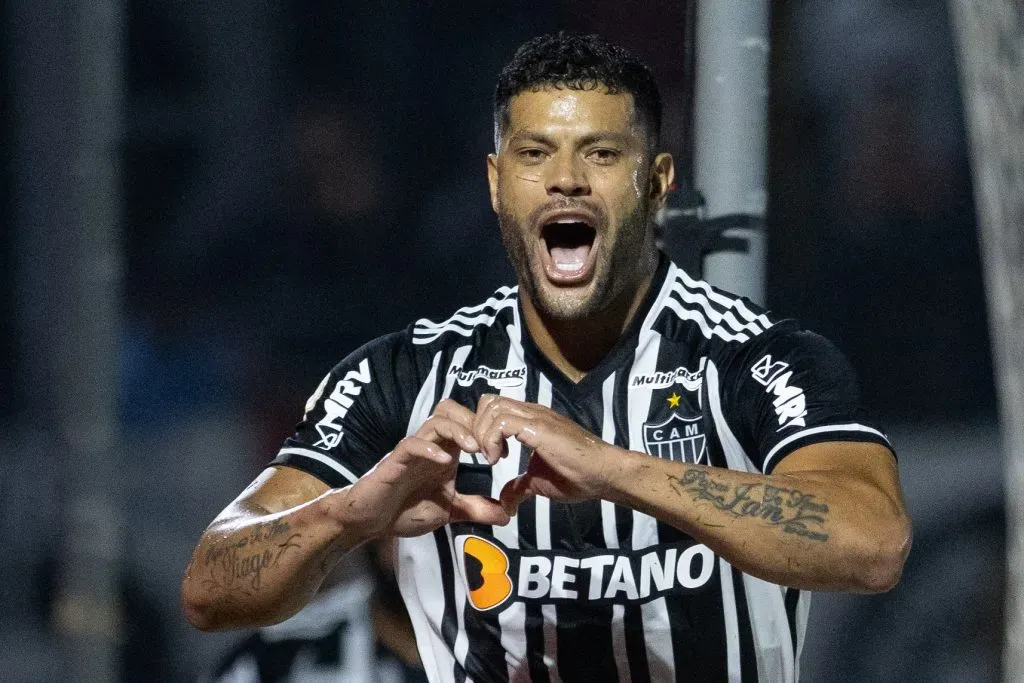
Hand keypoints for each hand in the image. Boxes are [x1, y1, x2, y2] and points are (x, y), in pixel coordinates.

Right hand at [333, 400, 509, 539]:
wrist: (369, 522)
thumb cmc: (404, 511)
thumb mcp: (448, 511)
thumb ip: (475, 509)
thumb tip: (506, 516)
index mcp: (444, 451)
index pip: (466, 423)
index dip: (487, 431)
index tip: (504, 452)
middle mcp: (429, 445)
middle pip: (451, 410)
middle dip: (474, 422)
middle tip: (490, 446)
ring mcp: (412, 451)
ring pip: (434, 421)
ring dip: (458, 431)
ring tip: (474, 449)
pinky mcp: (394, 461)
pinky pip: (411, 444)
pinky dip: (429, 449)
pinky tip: (444, 461)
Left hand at [471, 395, 618, 511]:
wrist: (604, 474)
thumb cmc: (578, 476)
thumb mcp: (538, 482)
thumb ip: (519, 487)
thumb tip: (505, 504)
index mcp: (531, 420)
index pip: (494, 407)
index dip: (482, 429)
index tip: (488, 456)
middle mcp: (531, 413)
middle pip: (489, 401)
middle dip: (477, 428)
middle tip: (484, 454)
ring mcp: (536, 417)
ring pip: (493, 407)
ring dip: (483, 433)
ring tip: (492, 458)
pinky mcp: (539, 427)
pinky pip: (502, 422)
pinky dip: (492, 439)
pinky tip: (499, 459)